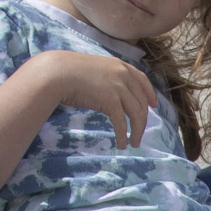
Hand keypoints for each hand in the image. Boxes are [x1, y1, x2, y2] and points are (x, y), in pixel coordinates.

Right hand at [28, 50, 155, 148]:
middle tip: (139, 134)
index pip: (143, 81)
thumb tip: (113, 96)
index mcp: (120, 66)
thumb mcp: (95, 71)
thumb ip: (108, 79)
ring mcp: (118, 87)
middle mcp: (123, 75)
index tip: (154, 106)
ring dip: (137, 131)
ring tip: (134, 143)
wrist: (56, 73)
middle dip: (142, 121)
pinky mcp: (110, 100)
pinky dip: (123, 135)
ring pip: (136, 114)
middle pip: (141, 102)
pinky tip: (121, 144)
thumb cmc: (68, 72)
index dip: (150, 95)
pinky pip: (122, 122)